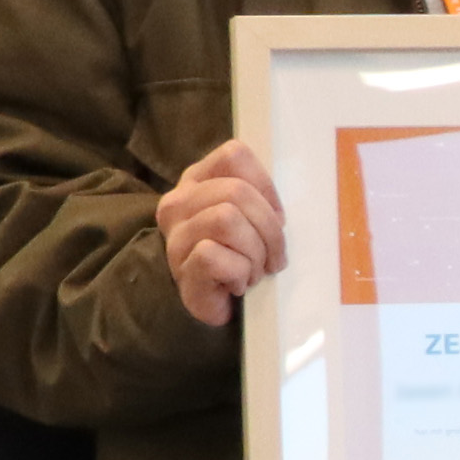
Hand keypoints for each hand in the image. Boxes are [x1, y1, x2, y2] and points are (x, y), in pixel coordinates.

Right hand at [158, 139, 284, 326]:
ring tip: (254, 271)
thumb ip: (259, 198)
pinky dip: (239, 273)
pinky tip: (238, 284)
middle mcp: (179, 203)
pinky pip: (214, 256)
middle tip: (273, 257)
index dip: (266, 185)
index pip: (234, 155)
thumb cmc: (239, 257)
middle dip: (269, 228)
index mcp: (198, 181)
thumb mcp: (251, 218)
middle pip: (236, 191)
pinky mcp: (182, 268)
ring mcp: (176, 236)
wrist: (217, 304)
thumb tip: (282, 209)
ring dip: (255, 252)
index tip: (277, 217)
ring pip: (226, 219)